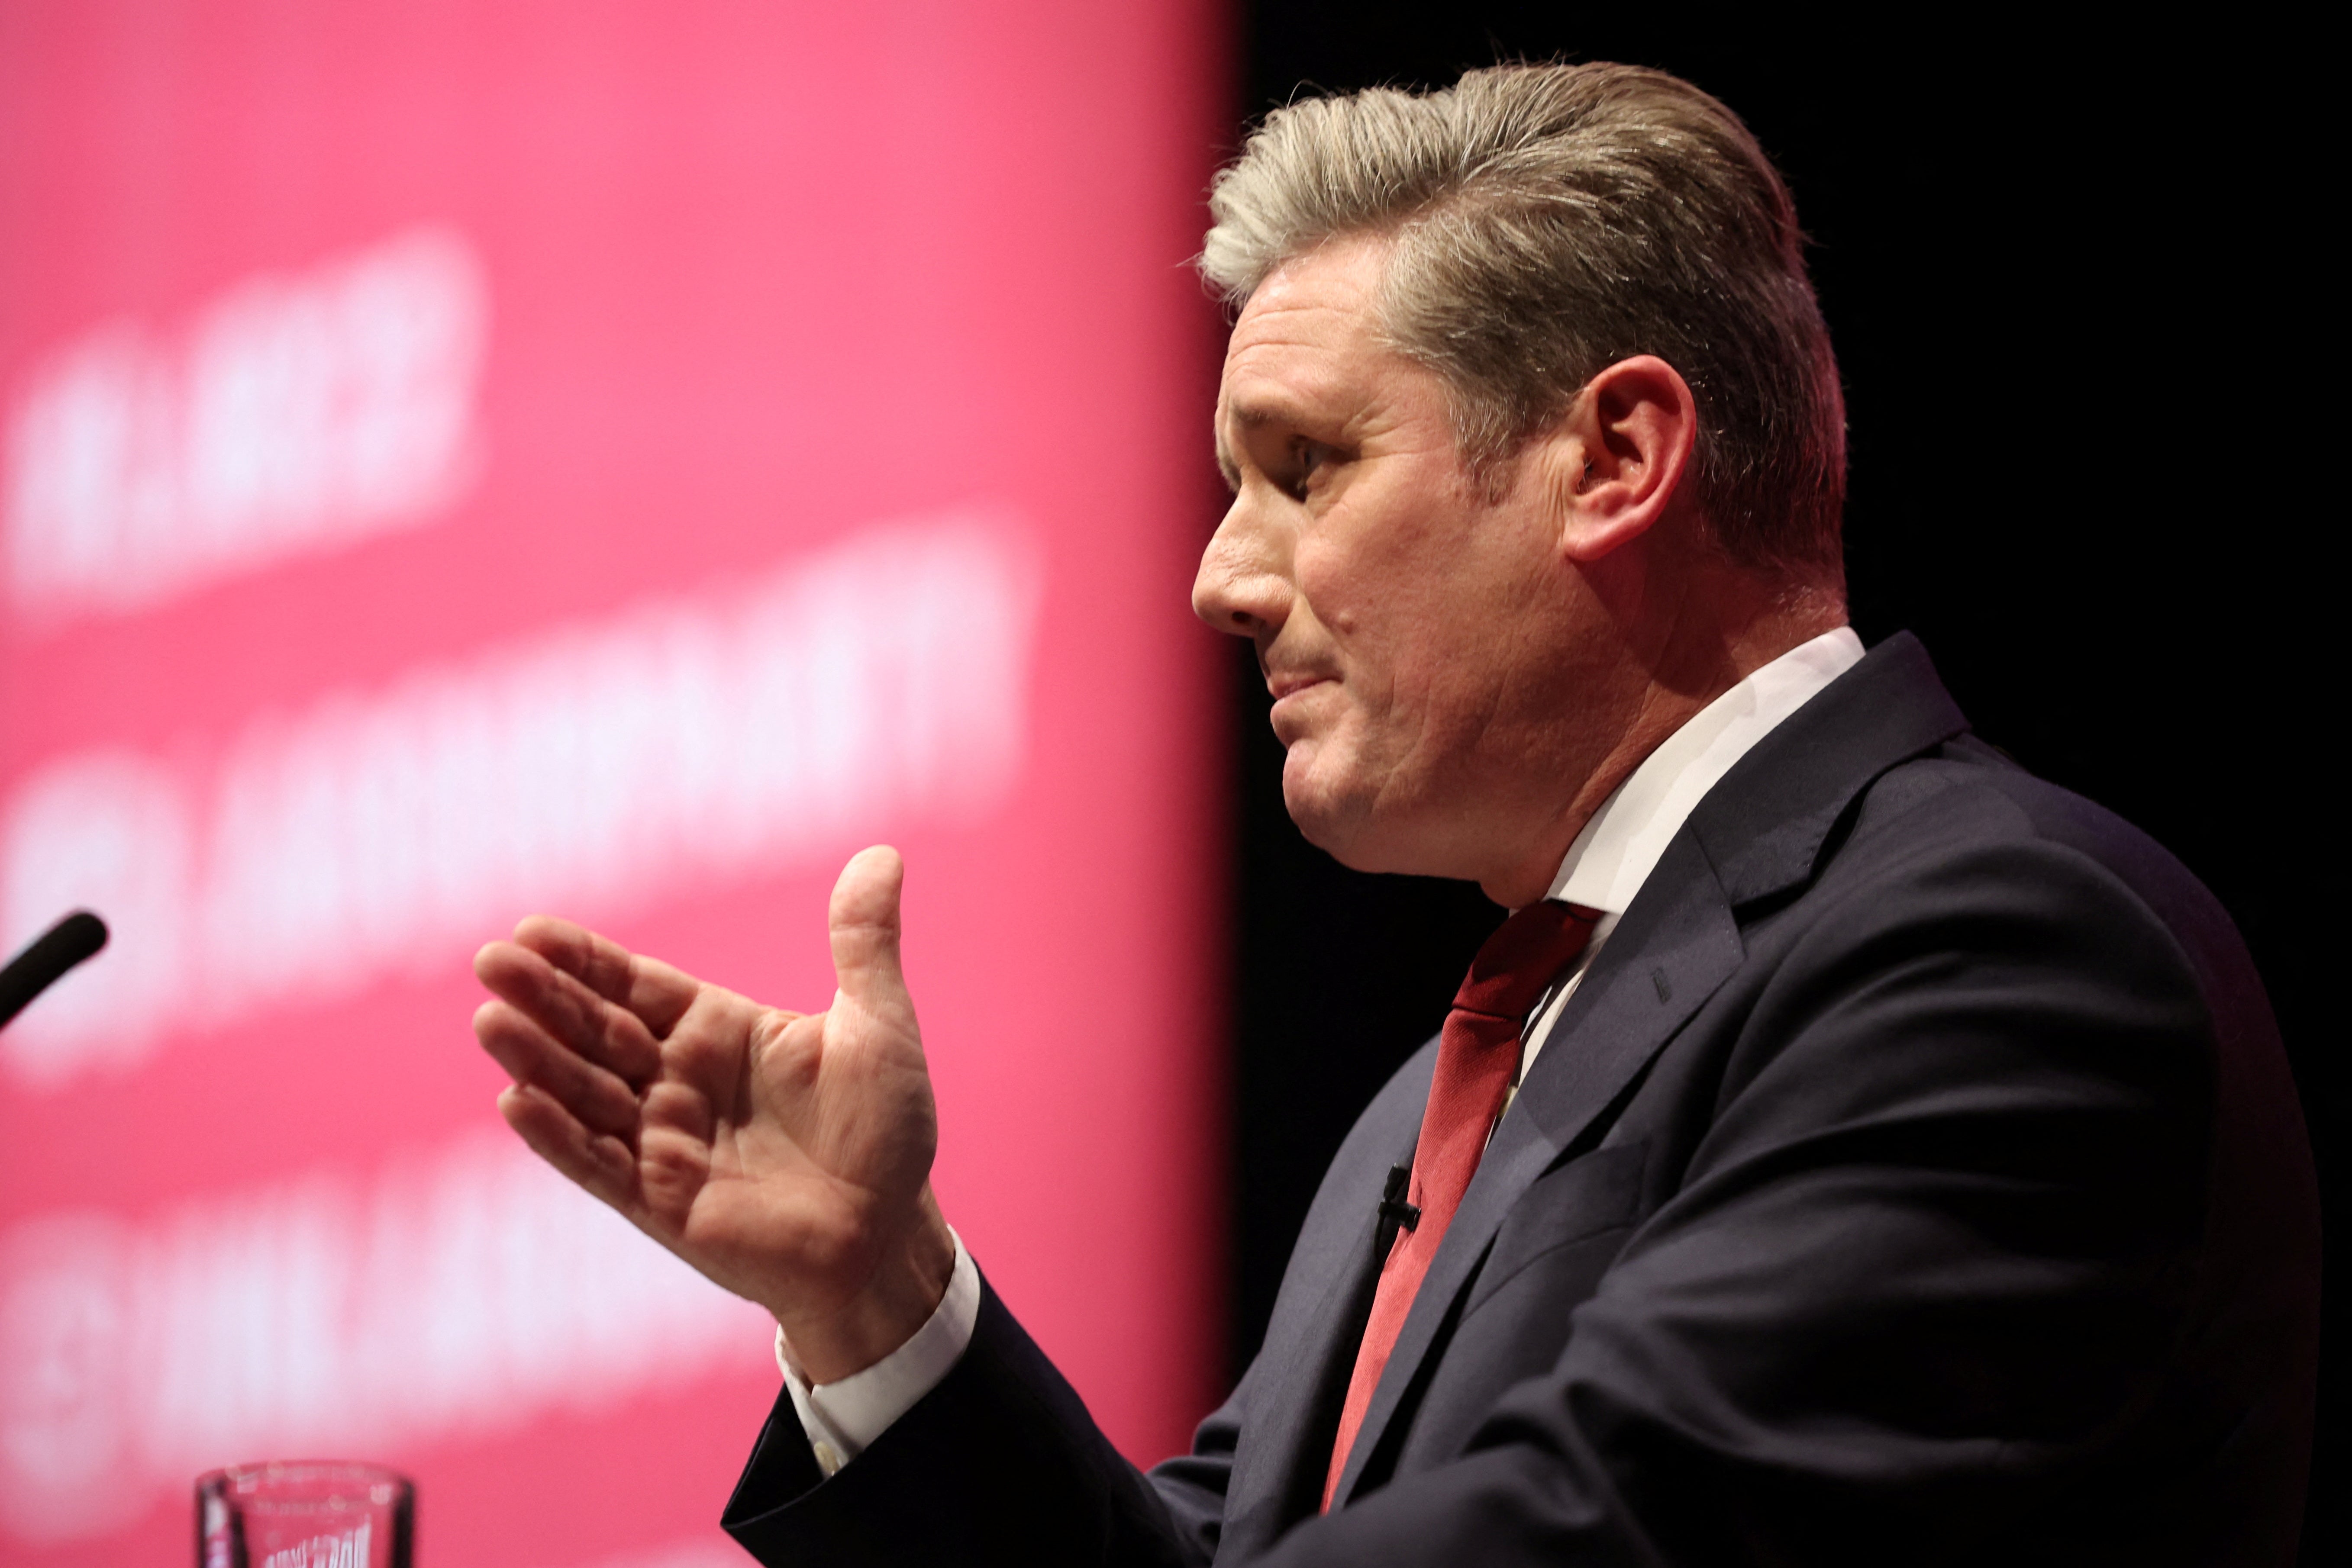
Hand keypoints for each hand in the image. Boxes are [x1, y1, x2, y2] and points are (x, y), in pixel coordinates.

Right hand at [471, 845, 955, 1382]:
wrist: (889, 1232)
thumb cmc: (886, 1127)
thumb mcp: (878, 1025)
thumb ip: (863, 944)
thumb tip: (882, 854)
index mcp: (717, 1031)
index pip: (636, 986)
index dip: (585, 960)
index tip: (530, 929)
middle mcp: (677, 1081)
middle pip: (596, 1031)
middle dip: (545, 998)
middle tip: (490, 960)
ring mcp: (662, 1142)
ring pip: (584, 1093)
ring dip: (537, 1059)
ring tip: (490, 1021)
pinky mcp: (659, 1202)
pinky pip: (597, 1164)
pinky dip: (558, 1136)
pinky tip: (515, 1101)